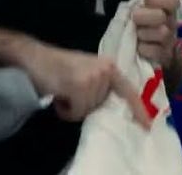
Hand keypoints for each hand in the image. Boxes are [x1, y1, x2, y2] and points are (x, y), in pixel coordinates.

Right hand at [20, 40, 149, 128]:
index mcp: (110, 67)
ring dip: (73, 108)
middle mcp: (106, 70)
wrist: (34, 57)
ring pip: (88, 111)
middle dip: (84, 105)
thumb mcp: (87, 70)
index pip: (128, 90)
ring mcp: (93, 77)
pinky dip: (65, 110)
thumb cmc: (59, 66)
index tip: (147, 125)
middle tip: (70, 92)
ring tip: (63, 92)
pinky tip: (58, 96)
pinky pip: (76, 112)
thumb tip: (111, 108)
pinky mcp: (79, 86)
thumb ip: (101, 85)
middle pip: (101, 106)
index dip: (138, 109)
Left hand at [133, 0, 179, 68]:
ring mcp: (170, 41)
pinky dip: (144, 49)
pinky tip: (139, 47)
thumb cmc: (144, 20)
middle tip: (135, 18)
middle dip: (145, 17)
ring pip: (161, 34)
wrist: (141, 47)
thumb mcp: (144, 1)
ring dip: (143, 34)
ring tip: (137, 34)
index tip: (146, 0)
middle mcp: (173, 24)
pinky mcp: (164, 57)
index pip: (173, 1)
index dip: (159, 0)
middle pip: (163, 18)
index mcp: (169, 9)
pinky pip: (155, 51)